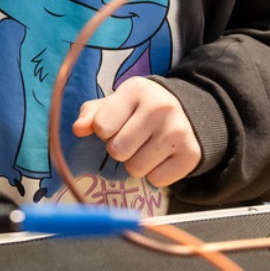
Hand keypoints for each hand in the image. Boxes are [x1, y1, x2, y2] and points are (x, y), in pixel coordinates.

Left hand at [72, 77, 201, 187]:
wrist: (183, 112)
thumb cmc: (137, 109)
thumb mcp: (113, 103)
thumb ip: (90, 114)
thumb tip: (78, 129)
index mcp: (135, 90)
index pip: (101, 127)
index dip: (102, 131)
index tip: (114, 125)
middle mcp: (160, 108)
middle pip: (117, 150)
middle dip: (117, 149)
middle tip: (129, 139)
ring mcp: (178, 131)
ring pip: (136, 168)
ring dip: (134, 163)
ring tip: (144, 147)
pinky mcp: (191, 154)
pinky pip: (157, 180)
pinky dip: (154, 174)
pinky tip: (160, 157)